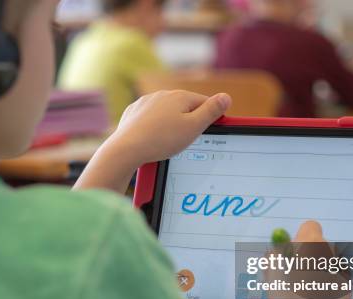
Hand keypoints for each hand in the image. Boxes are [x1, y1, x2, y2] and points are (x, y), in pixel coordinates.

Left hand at [107, 90, 231, 165]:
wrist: (126, 149)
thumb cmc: (161, 140)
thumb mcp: (193, 127)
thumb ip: (211, 112)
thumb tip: (226, 97)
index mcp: (179, 96)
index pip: (204, 102)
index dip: (212, 116)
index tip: (214, 128)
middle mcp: (162, 95)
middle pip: (185, 107)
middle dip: (190, 121)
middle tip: (189, 139)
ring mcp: (145, 103)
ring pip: (167, 112)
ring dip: (172, 123)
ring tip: (170, 141)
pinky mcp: (133, 113)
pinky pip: (150, 119)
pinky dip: (155, 127)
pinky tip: (154, 139)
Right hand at [270, 221, 350, 298]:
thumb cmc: (284, 293)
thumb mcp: (271, 268)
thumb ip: (276, 254)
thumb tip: (279, 249)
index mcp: (311, 241)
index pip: (310, 227)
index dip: (300, 238)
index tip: (293, 251)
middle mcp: (330, 251)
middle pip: (322, 246)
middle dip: (312, 255)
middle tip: (298, 272)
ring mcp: (342, 270)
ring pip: (330, 265)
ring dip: (321, 272)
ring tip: (306, 291)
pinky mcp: (348, 289)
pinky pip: (338, 282)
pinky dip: (329, 289)